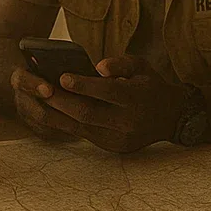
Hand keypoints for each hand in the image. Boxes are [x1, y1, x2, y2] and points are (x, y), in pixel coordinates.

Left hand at [17, 55, 187, 152]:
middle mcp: (127, 122)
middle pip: (88, 114)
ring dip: (57, 115)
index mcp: (137, 99)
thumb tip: (98, 67)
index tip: (62, 77)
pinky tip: (51, 112)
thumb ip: (120, 63)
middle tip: (41, 89)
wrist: (171, 117)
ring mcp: (119, 138)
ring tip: (40, 100)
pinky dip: (65, 123)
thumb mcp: (142, 66)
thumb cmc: (150, 85)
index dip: (84, 86)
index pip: (108, 92)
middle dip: (62, 102)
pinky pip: (83, 135)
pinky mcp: (112, 147)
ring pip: (81, 128)